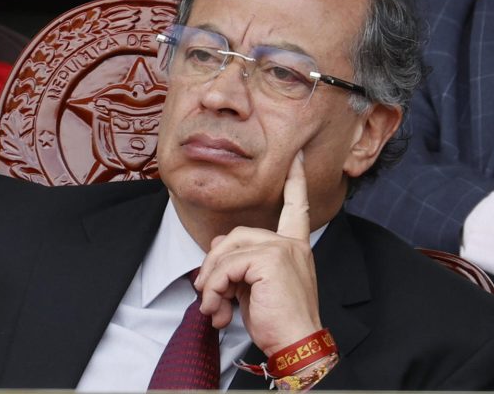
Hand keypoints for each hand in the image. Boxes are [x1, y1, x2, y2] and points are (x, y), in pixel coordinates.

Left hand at [194, 151, 321, 354]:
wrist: (295, 346)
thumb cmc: (277, 323)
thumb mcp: (255, 287)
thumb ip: (241, 263)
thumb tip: (213, 254)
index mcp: (294, 248)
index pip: (296, 208)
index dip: (295, 182)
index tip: (296, 158)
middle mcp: (291, 244)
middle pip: (236, 235)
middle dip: (214, 264)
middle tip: (207, 293)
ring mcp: (282, 249)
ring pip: (227, 250)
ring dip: (211, 280)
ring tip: (213, 305)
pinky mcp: (271, 259)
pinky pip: (227, 265)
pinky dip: (214, 287)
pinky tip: (218, 308)